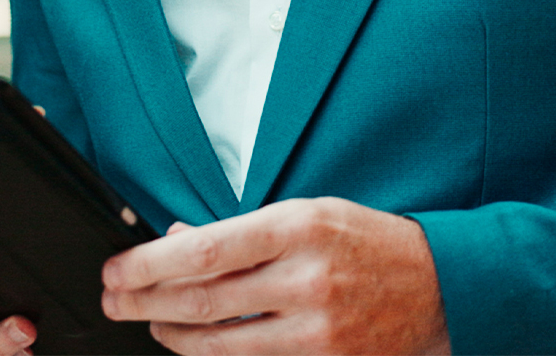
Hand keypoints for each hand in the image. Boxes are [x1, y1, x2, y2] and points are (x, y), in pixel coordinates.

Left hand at [100, 198, 449, 354]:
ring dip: (170, 334)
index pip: (204, 250)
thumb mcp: (306, 213)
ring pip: (219, 343)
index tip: (118, 268)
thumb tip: (176, 239)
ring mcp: (317, 329)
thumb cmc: (366, 242)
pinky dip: (213, 355)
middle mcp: (306, 279)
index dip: (149, 264)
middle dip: (144, 302)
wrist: (441, 287)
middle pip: (201, 301)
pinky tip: (191, 345)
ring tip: (147, 321)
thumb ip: (242, 230)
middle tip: (114, 298)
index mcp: (297, 227)